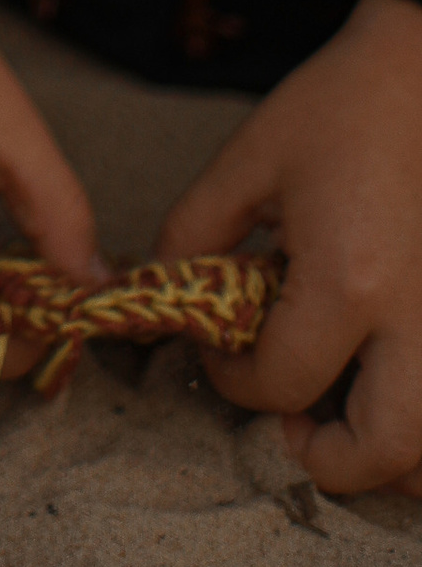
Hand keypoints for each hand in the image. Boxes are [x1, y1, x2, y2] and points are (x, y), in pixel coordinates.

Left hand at [159, 0, 421, 493]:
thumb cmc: (341, 106)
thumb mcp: (250, 161)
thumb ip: (197, 233)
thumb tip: (168, 296)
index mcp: (349, 280)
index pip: (282, 380)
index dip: (233, 378)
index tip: (219, 350)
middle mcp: (418, 317)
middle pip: (385, 448)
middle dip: (330, 459)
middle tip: (294, 426)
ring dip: (392, 456)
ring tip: (351, 419)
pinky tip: (393, 390)